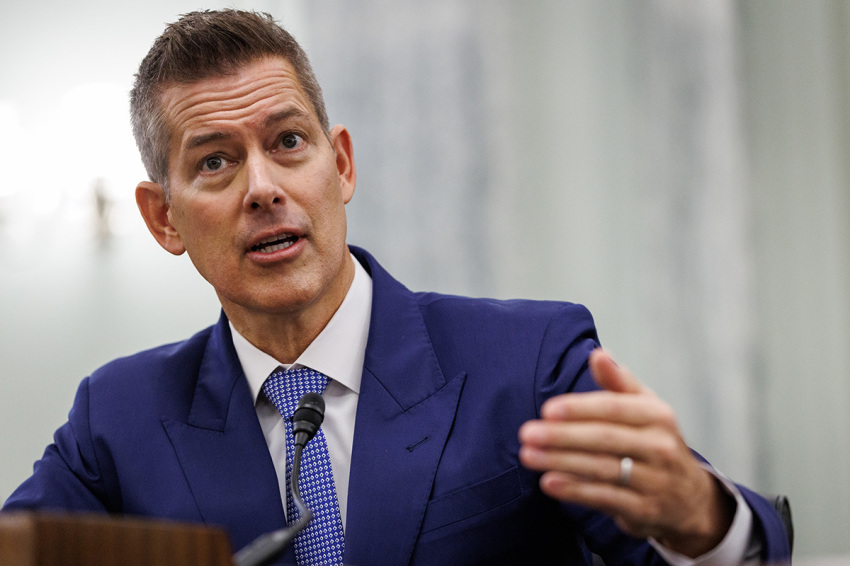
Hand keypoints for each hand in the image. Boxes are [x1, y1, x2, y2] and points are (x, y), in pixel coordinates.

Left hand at [518, 349, 735, 556]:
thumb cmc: (655, 442)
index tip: (546, 410)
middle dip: (561, 436)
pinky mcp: (645, 510)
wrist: (690, 499)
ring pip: (601, 468)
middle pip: (604, 438)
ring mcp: (655, 481)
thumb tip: (598, 354)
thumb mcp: (645, 408)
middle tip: (526, 433)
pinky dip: (575, 490)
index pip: (613, 408)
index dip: (579, 408)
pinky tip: (549, 483)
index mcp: (657, 415)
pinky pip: (605, 498)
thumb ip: (619, 382)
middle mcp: (660, 447)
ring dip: (560, 462)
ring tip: (528, 455)